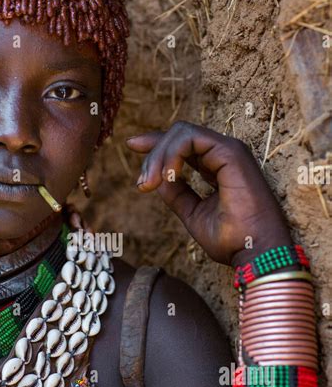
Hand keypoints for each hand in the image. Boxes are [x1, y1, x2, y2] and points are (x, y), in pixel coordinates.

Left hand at [126, 121, 292, 266]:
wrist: (254, 253)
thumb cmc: (231, 240)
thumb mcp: (193, 214)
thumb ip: (177, 195)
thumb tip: (158, 179)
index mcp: (217, 167)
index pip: (183, 145)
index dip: (156, 143)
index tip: (131, 144)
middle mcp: (223, 154)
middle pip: (178, 136)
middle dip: (153, 154)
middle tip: (143, 184)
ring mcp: (228, 150)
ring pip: (182, 133)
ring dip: (159, 155)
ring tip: (151, 183)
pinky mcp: (230, 152)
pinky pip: (190, 139)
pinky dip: (172, 154)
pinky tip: (168, 175)